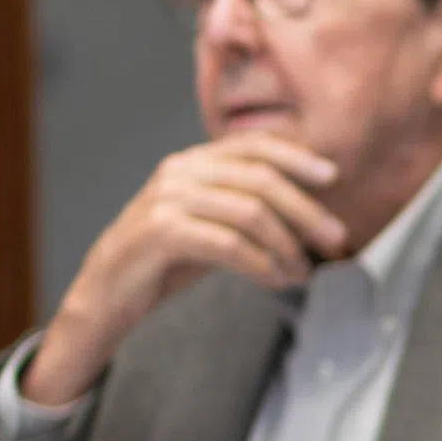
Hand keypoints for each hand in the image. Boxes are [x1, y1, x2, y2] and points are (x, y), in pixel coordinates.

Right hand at [24, 134, 346, 401]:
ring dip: (287, 244)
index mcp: (192, 162)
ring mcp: (168, 199)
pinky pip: (228, 243)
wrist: (106, 295)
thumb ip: (248, 212)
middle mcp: (179, 171)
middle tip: (336, 239)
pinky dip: (261, 263)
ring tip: (304, 271)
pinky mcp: (161, 232)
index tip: (333, 176)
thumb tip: (309, 214)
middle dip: (306, 209)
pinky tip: (276, 280)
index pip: (253, 145)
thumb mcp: (211, 227)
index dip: (297, 156)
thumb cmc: (163, 262)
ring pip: (249, 210)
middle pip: (260, 178)